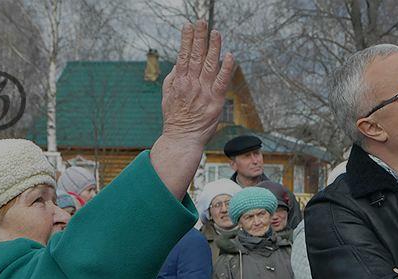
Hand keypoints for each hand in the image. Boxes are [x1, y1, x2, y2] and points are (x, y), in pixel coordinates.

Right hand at [161, 20, 234, 145]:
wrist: (182, 139)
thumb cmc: (175, 118)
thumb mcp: (168, 95)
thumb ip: (174, 78)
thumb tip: (179, 64)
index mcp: (180, 81)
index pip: (183, 55)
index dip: (186, 40)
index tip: (188, 26)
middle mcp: (192, 84)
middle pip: (196, 56)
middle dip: (199, 37)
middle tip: (202, 22)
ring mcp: (204, 92)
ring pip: (209, 65)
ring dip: (213, 47)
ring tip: (216, 32)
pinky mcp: (215, 102)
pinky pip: (222, 82)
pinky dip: (226, 68)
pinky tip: (229, 56)